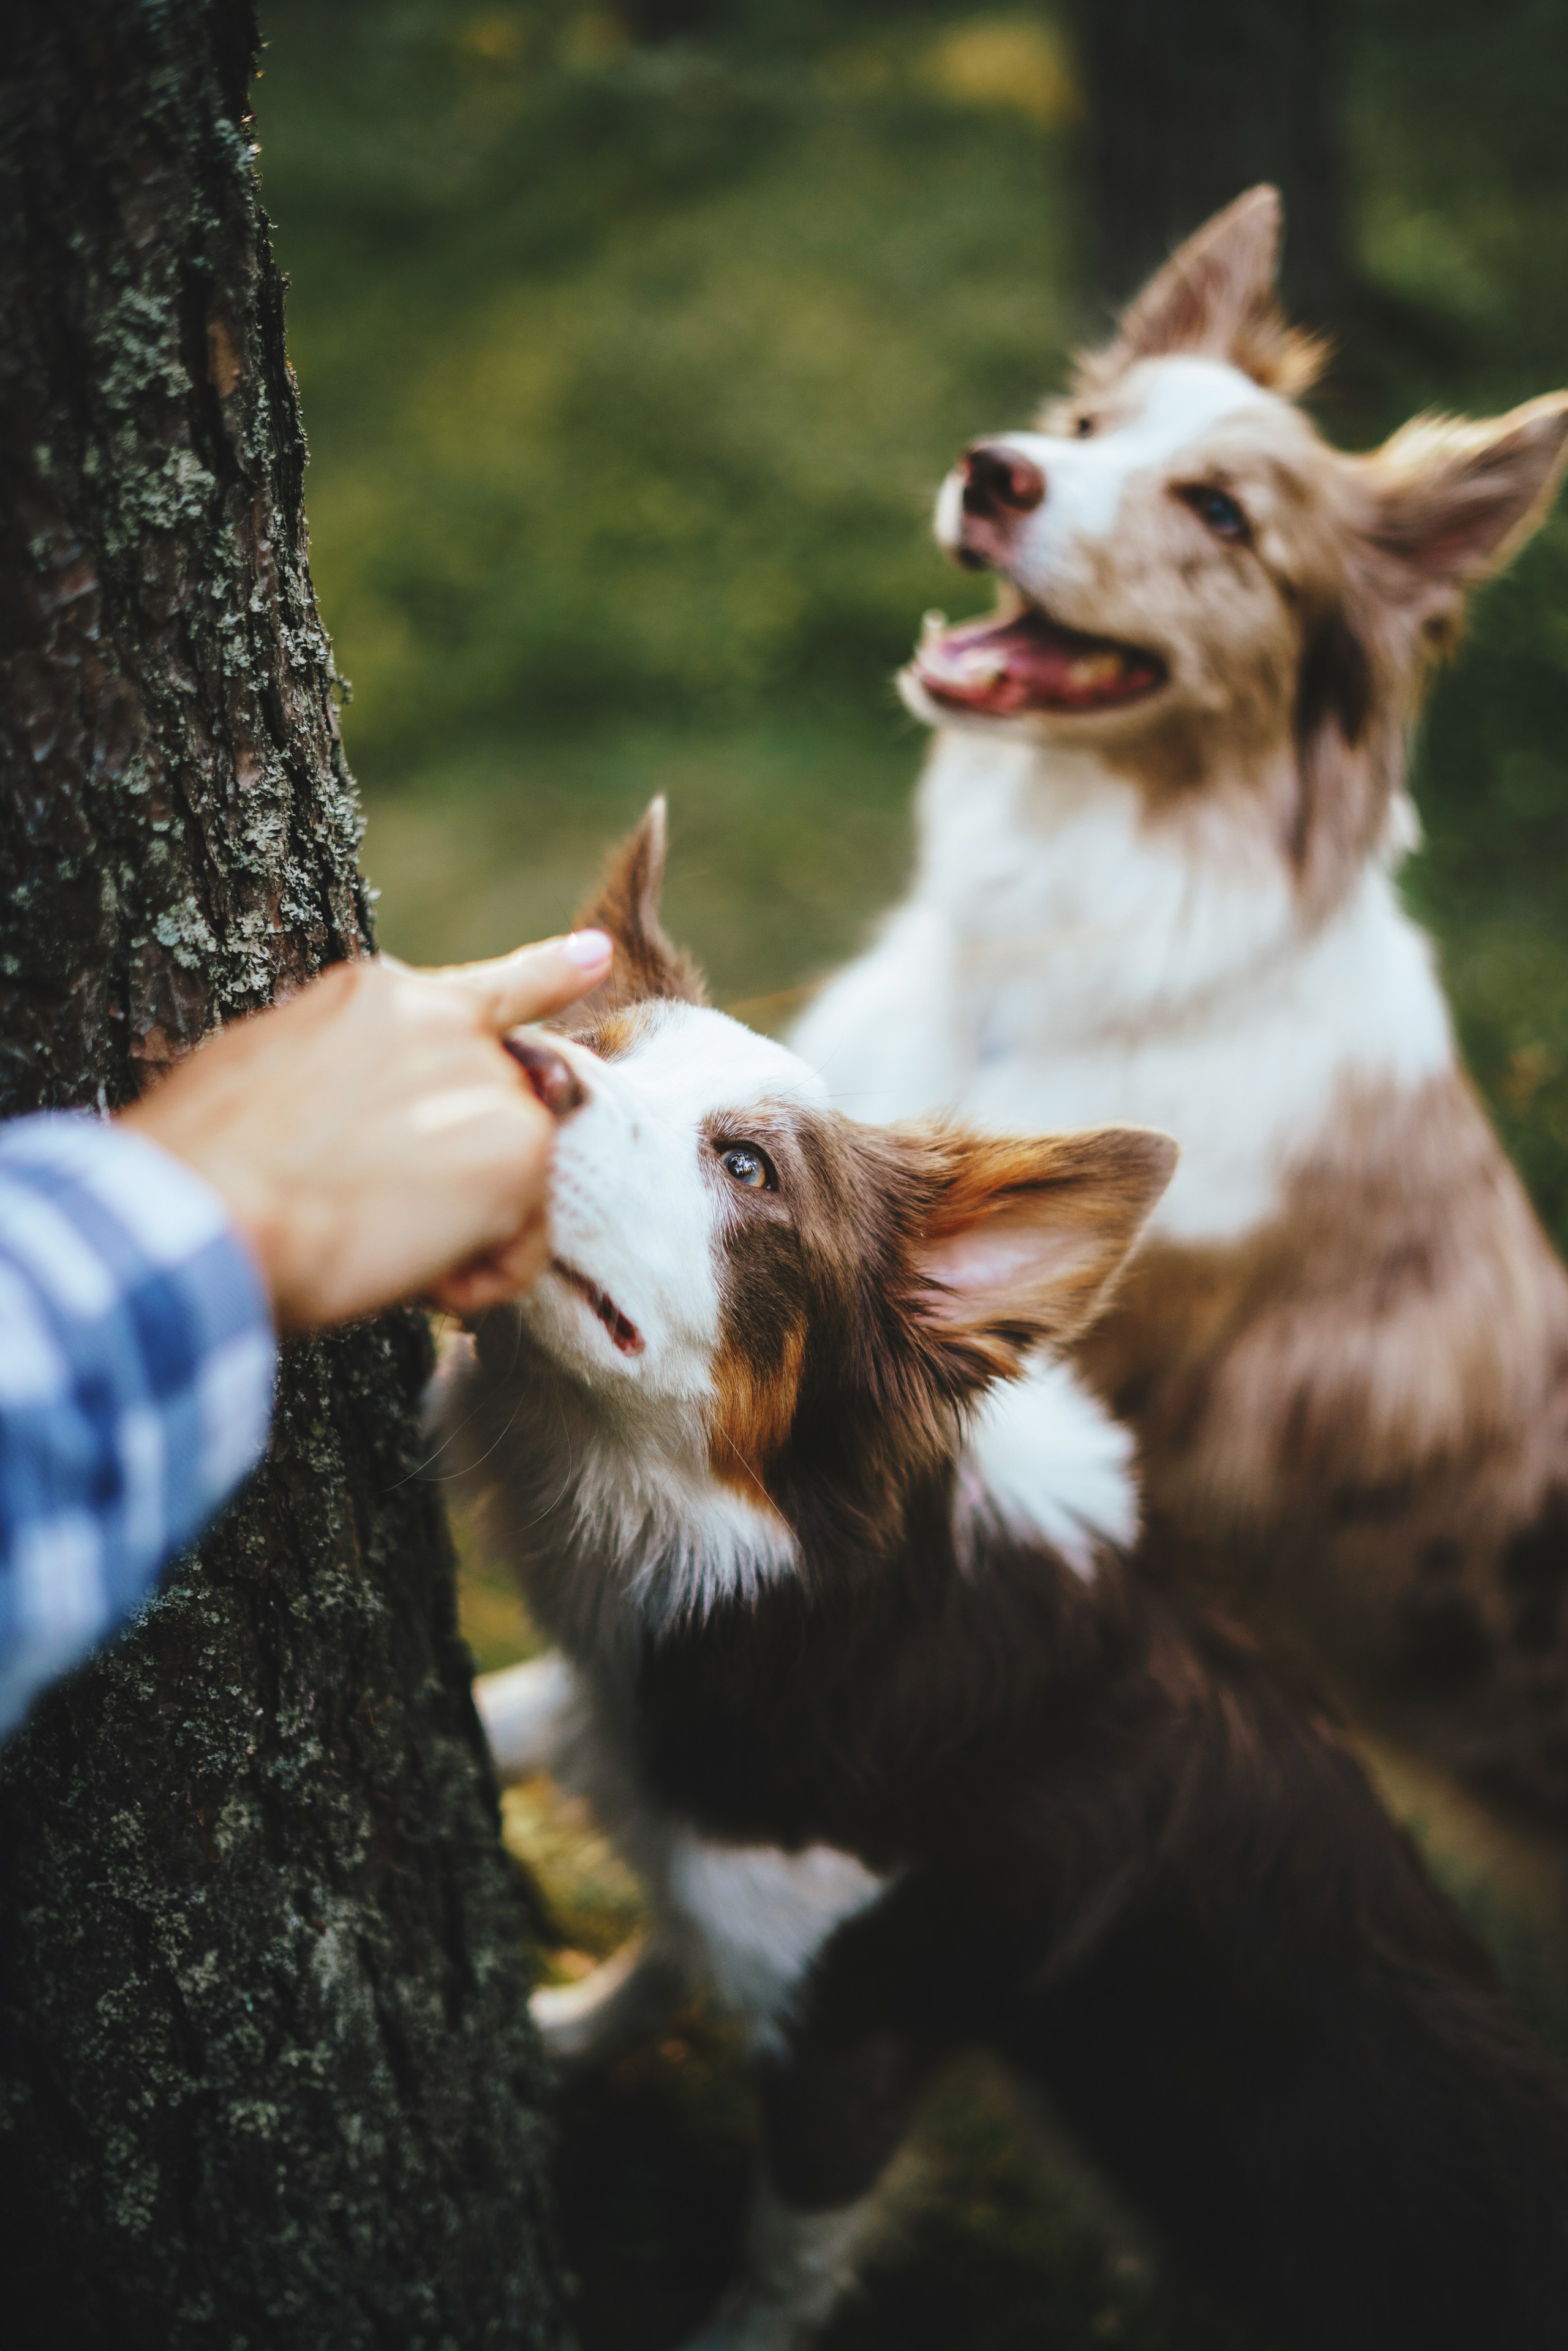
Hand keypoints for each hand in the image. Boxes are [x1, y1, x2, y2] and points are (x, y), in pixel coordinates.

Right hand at [120, 933, 611, 1329]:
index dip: (549, 974)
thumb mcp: (264, 1078)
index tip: (595, 958)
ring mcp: (488, 1078)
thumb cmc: (202, 1170)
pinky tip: (423, 1282)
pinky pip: (524, 1241)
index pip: (488, 990)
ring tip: (381, 1252)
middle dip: (460, 1178)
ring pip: (512, 1181)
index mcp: (376, 996)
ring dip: (465, 1235)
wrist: (208, 1206)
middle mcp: (446, 1023)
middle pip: (497, 1113)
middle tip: (378, 1220)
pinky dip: (480, 1278)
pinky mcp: (518, 1145)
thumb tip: (358, 1124)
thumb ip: (341, 1076)